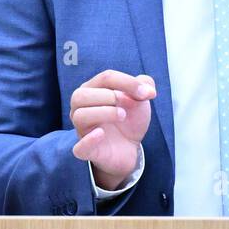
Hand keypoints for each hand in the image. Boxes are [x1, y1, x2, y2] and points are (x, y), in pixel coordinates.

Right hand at [69, 70, 155, 187]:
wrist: (130, 146)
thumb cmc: (129, 117)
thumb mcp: (139, 98)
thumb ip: (144, 85)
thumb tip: (147, 89)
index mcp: (93, 89)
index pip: (105, 78)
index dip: (128, 82)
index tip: (149, 94)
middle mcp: (81, 108)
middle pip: (81, 94)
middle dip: (108, 96)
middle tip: (128, 103)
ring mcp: (82, 129)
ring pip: (79, 115)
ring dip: (103, 112)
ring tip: (122, 116)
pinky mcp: (86, 150)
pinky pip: (79, 148)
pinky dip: (89, 140)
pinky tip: (102, 133)